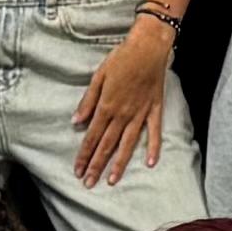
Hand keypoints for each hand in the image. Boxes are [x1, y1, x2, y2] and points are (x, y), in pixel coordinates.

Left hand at [71, 19, 175, 186]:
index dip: (84, 154)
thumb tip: (76, 121)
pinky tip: (150, 163)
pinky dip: (153, 148)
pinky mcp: (155, 110)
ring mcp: (140, 113)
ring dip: (119, 163)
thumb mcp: (98, 76)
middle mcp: (123, 114)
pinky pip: (154, 132)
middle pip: (107, 145)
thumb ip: (88, 101)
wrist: (148, 47)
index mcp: (107, 106)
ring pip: (127, 144)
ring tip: (112, 180)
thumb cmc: (121, 58)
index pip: (92, 136)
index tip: (77, 170)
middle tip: (89, 184)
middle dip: (96, 165)